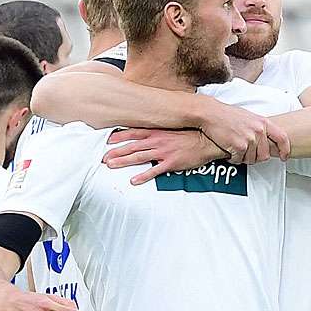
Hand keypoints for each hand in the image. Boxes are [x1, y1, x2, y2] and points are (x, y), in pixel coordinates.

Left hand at [104, 129, 226, 184]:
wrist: (207, 141)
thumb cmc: (191, 136)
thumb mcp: (173, 129)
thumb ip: (160, 131)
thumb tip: (149, 134)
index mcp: (157, 132)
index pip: (134, 132)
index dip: (120, 136)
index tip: (107, 140)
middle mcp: (157, 140)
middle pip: (132, 146)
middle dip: (116, 151)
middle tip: (103, 157)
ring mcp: (163, 152)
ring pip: (139, 157)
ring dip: (123, 161)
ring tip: (111, 165)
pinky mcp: (171, 163)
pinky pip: (154, 170)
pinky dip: (143, 176)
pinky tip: (133, 181)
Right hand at [198, 98, 289, 163]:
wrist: (211, 114)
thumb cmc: (228, 115)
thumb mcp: (250, 117)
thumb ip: (260, 128)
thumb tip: (266, 140)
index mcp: (263, 122)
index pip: (282, 138)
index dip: (285, 149)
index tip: (284, 156)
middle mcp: (259, 130)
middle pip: (265, 155)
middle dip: (255, 157)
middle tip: (245, 152)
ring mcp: (249, 138)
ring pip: (252, 159)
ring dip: (243, 158)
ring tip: (235, 148)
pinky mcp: (239, 146)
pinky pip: (239, 160)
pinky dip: (233, 158)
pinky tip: (228, 149)